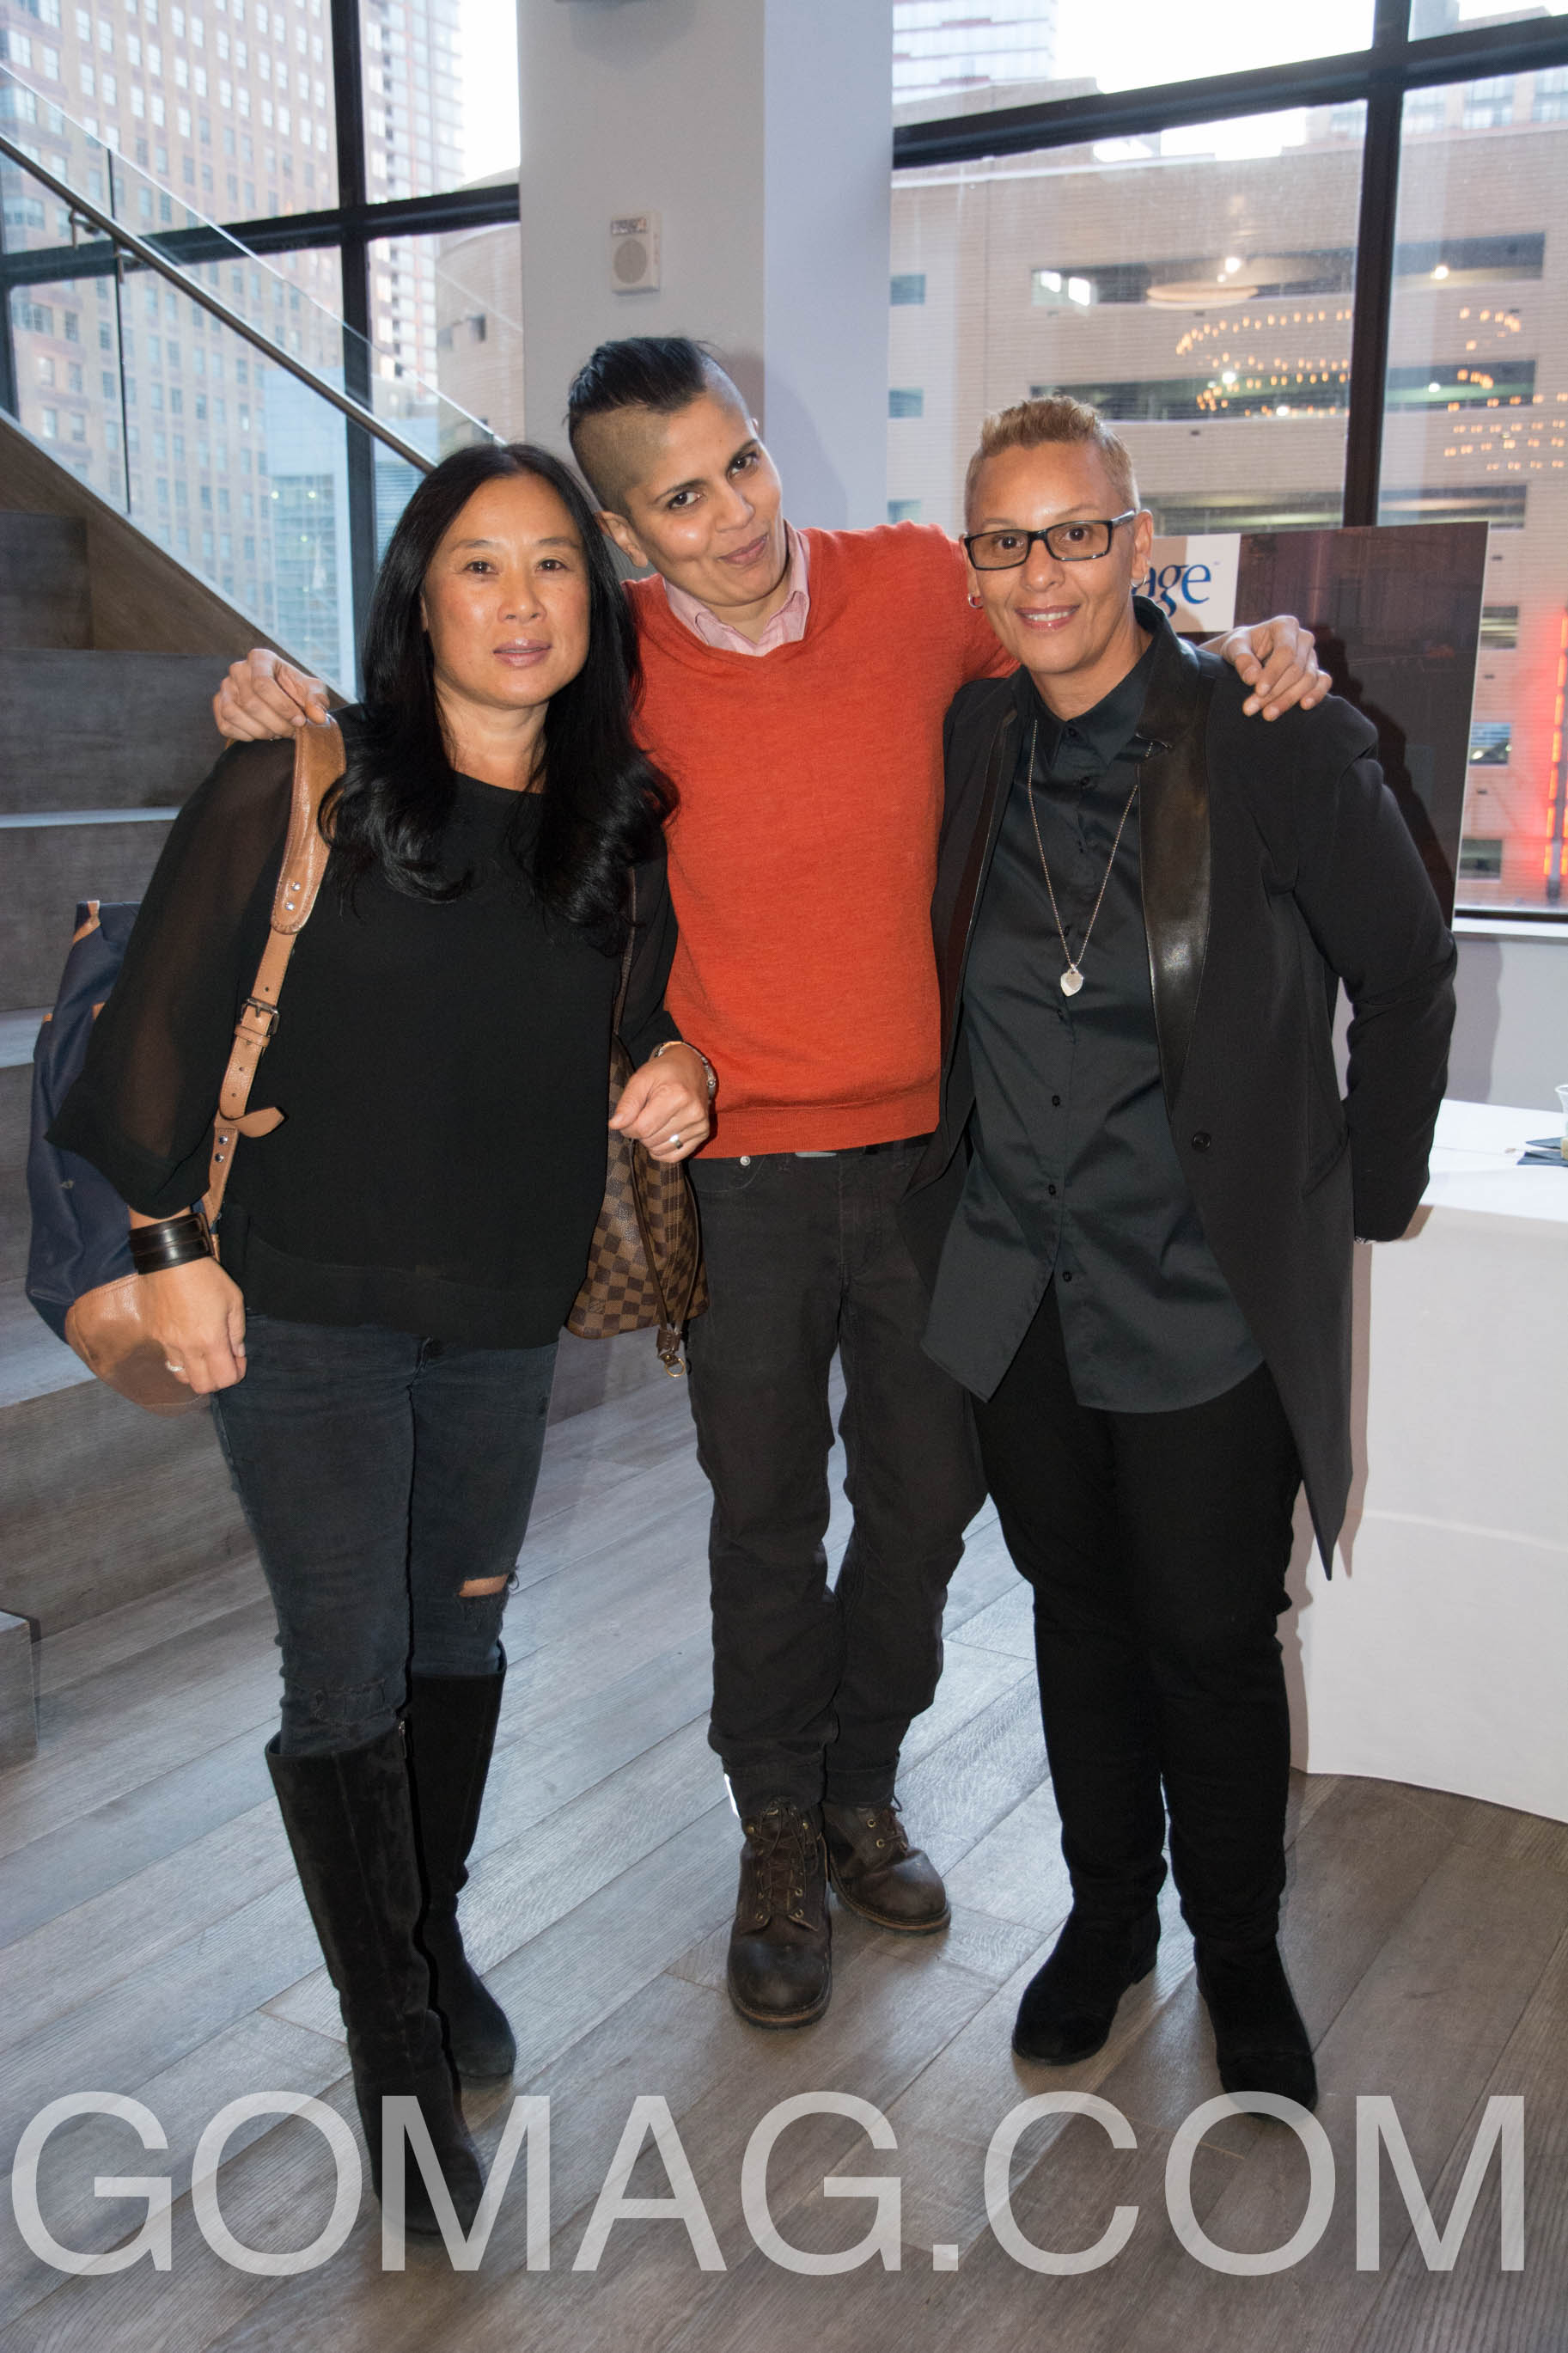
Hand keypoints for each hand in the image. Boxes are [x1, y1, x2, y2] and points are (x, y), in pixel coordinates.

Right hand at [137, 1256, 247, 1392]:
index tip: (238, 1359)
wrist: (170, 1260)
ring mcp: (167, 1343)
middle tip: (223, 1362)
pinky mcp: (155, 1335)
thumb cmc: (206, 1277)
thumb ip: (237, 1331)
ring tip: (204, 1355)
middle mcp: (186, 1347)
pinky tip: (188, 1343)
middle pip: (202, 1386)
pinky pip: (169, 1359)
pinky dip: (181, 1359)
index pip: (224, 1379)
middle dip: (217, 1380)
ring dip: (197, 1372)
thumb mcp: (233, 1300)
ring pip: (182, 1376)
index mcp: (210, 1339)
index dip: (236, 1374)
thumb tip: (237, 1352)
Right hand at [212, 648, 330, 741]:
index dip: (282, 707)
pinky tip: (262, 733)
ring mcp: (225, 687)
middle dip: (275, 723)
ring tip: (277, 733)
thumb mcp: (314, 692)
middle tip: (291, 731)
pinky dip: (245, 735)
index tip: (299, 721)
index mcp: (260, 658)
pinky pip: (225, 725)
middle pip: (250, 703)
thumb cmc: (298, 692)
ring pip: (234, 714)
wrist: (285, 700)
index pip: (263, 683)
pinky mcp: (219, 705)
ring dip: (260, 731)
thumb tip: (317, 717)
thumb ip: (317, 701)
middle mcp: (238, 669)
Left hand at [610, 1045, 711, 1163]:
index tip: (628, 1118)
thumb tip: (616, 1125)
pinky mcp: (703, 1133)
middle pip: (651, 1141)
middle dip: (640, 1132)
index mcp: (676, 1096)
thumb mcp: (640, 1079)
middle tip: (645, 1115)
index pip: (642, 1128)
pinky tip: (663, 1134)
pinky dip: (663, 1150)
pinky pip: (674, 1156)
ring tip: (656, 1120)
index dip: (628, 1127)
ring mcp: (700, 1125)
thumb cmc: (663, 1072)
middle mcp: (692, 1112)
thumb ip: (627, 1103)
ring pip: (661, 1150)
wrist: (690, 1067)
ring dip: (651, 1140)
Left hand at [1213, 615, 1329, 719]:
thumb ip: (1241, 658)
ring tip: (1267, 715)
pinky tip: (1304, 706)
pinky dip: (1316, 694)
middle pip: (1296, 669)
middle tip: (1251, 708)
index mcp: (1285, 625)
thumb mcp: (1234, 648)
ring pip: (1308, 679)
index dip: (1273, 673)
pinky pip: (1323, 682)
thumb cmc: (1241, 648)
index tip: (1258, 690)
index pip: (1286, 652)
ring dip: (1288, 699)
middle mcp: (1303, 638)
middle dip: (1275, 691)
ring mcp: (1311, 655)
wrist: (1248, 654)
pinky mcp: (1316, 671)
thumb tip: (1252, 677)